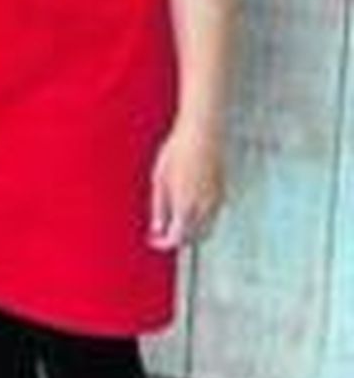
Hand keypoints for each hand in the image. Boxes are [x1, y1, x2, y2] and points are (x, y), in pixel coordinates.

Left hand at [148, 121, 224, 249]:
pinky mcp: (222, 194)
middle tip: (164, 233)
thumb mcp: (159, 179)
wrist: (201, 134)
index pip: (177, 239)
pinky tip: (190, 210)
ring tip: (175, 222)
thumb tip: (157, 228)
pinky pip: (213, 216)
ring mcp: (216, 202)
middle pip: (194, 238)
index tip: (155, 241)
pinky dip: (201, 220)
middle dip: (179, 240)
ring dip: (192, 232)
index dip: (164, 244)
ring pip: (206, 230)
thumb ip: (159, 207)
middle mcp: (203, 208)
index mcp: (185, 206)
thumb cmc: (178, 151)